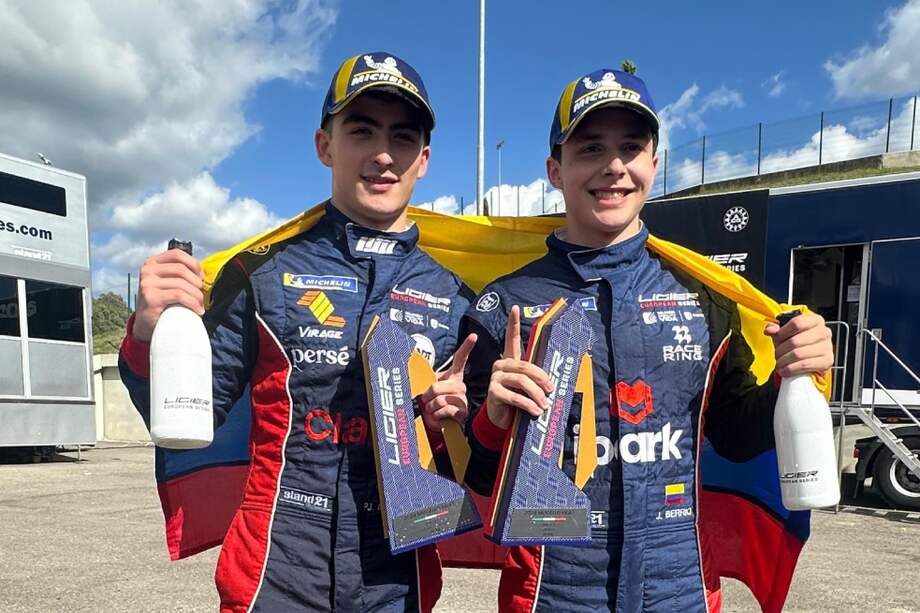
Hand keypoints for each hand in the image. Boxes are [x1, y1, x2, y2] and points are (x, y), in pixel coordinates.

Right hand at [133, 248, 204, 341]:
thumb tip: (202, 273)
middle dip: (197, 283)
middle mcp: (147, 270)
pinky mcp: (150, 297)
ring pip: (181, 283)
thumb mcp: (168, 283)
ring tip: (200, 304)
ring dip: (196, 295)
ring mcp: (147, 283)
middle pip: (181, 269)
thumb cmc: (162, 302)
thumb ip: (179, 274)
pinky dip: (192, 302)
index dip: (193, 263)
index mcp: (152, 262)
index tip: (202, 277)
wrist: (146, 324)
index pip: (177, 254)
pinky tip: (197, 310)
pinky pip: (178, 295)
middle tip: (202, 295)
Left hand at [418, 333, 477, 431]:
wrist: (442, 421)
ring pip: (438, 400)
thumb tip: (412, 368)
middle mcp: (460, 385)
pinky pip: (444, 410)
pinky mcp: (462, 411)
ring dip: (431, 407)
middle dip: (426, 396)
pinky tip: (440, 415)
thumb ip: (427, 379)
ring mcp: (462, 398)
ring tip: (434, 409)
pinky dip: (437, 415)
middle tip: (426, 400)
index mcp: (454, 376)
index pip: (461, 358)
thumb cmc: (435, 402)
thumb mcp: (431, 388)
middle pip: (436, 386)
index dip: (467, 346)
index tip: (474, 336)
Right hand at [485, 305, 553, 428]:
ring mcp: (495, 378)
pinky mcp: (493, 392)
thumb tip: (553, 382)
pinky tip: (536, 411)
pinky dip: (528, 405)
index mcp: (509, 360)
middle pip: (525, 365)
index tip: (515, 308)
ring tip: (545, 405)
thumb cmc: (517, 400)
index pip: (511, 339)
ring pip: (522, 381)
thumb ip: (535, 379)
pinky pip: (515, 396)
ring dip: (537, 394)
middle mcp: (500, 365)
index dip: (513, 323)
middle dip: (542, 378)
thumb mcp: (528, 387)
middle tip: (551, 390)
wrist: (500, 420)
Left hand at [764, 312, 833, 377]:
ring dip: (784, 361)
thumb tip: (769, 329)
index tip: (777, 338)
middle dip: (781, 350)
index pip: (797, 323)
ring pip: (799, 354)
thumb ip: (776, 329)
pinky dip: (791, 369)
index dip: (783, 332)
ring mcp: (827, 347)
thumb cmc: (797, 342)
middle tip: (777, 355)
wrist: (810, 358)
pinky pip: (805, 365)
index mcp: (815, 320)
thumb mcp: (785, 333)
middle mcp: (824, 332)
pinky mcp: (827, 361)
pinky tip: (785, 370)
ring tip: (779, 363)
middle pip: (795, 341)